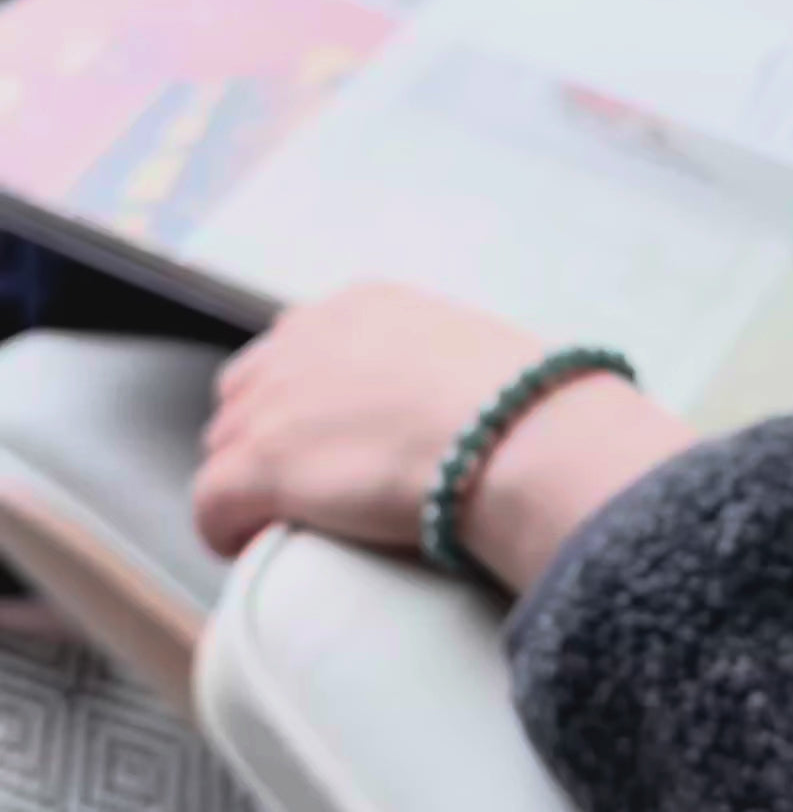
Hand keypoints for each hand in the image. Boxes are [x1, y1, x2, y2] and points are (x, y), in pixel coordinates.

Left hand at [194, 283, 693, 591]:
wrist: (516, 432)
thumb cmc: (520, 402)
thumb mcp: (470, 354)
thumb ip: (434, 365)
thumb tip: (447, 405)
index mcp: (358, 308)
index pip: (295, 346)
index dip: (301, 399)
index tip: (325, 436)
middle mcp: (305, 339)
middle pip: (248, 391)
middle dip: (264, 434)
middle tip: (303, 482)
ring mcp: (278, 400)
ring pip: (225, 444)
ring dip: (247, 481)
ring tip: (285, 520)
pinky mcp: (262, 463)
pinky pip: (210, 502)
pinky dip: (226, 528)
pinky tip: (252, 545)